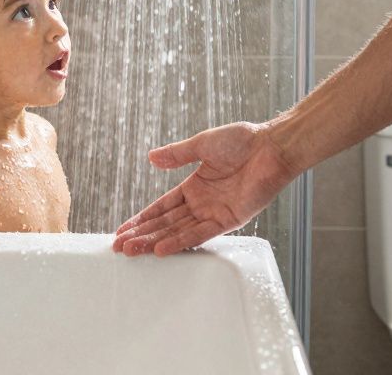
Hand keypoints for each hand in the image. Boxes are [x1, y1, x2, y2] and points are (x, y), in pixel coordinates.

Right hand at [111, 121, 299, 256]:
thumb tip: (150, 158)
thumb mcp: (202, 144)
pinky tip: (162, 249)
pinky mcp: (230, 219)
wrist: (271, 146)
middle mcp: (202, 204)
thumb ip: (177, 154)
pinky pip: (201, 233)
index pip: (161, 208)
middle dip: (142, 235)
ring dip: (155, 241)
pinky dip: (181, 241)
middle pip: (166, 224)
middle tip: (120, 248)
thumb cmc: (242, 140)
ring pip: (178, 231)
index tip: (122, 231)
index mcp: (194, 187)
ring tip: (133, 251)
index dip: (141, 219)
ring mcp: (215, 213)